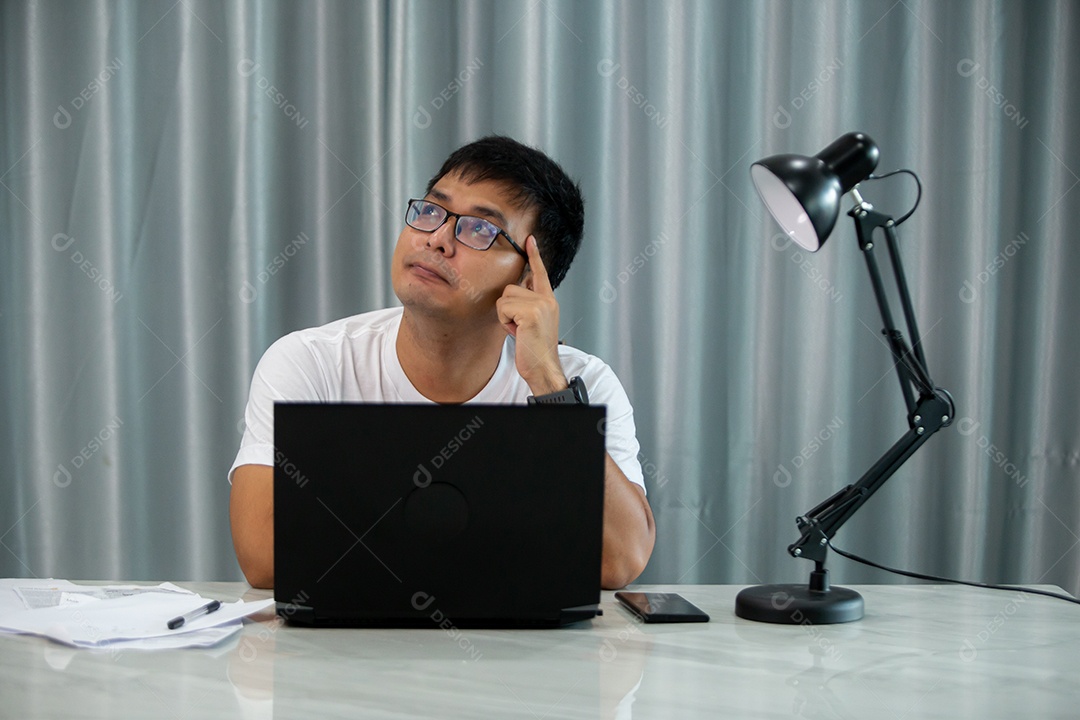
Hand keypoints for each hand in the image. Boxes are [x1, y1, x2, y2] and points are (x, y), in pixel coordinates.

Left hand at [496, 236, 566, 394]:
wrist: (543, 368)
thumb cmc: (534, 349)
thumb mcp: (532, 322)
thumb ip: (527, 304)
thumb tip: (514, 291)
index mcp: (549, 301)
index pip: (540, 273)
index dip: (534, 256)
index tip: (530, 239)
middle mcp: (547, 300)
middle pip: (511, 288)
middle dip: (507, 309)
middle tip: (518, 327)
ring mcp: (540, 305)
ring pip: (505, 298)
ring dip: (505, 316)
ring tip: (518, 330)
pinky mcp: (531, 313)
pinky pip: (503, 308)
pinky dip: (504, 322)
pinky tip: (517, 332)